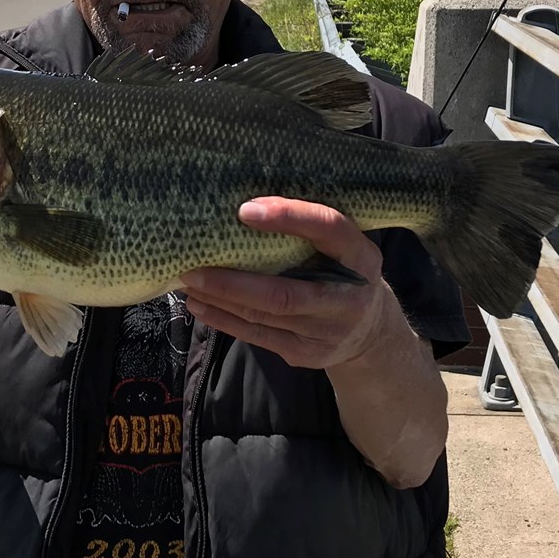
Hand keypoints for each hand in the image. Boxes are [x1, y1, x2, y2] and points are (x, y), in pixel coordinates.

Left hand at [182, 198, 397, 369]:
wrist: (371, 333)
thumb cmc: (344, 273)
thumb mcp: (344, 247)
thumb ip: (311, 231)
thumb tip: (248, 204)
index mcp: (361, 256)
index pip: (329, 229)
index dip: (290, 218)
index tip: (245, 210)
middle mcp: (347, 298)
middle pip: (283, 293)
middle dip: (232, 282)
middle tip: (193, 266)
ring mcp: (327, 331)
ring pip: (264, 316)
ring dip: (220, 299)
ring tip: (188, 282)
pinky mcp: (307, 353)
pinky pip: (258, 336)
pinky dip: (224, 320)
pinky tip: (200, 305)